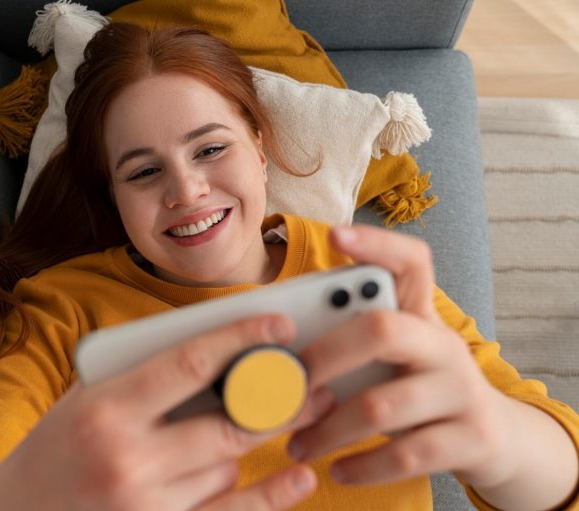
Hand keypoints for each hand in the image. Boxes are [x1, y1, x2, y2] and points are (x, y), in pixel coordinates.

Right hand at [0, 314, 333, 510]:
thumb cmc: (56, 445)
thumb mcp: (89, 395)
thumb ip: (147, 374)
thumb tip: (223, 353)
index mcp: (106, 408)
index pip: (190, 362)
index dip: (242, 337)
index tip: (281, 323)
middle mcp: (128, 458)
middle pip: (230, 421)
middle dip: (280, 397)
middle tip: (315, 378)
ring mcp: (146, 504)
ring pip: (228, 464)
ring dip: (239, 444)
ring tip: (241, 426)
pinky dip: (267, 496)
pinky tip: (299, 477)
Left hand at [287, 225, 515, 487]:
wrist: (491, 437)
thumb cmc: (415, 387)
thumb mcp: (391, 359)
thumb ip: (349, 342)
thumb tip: (271, 345)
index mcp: (421, 315)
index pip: (411, 262)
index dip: (377, 244)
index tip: (336, 234)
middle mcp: (444, 344)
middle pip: (383, 329)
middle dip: (324, 355)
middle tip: (286, 381)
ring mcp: (462, 390)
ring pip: (384, 404)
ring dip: (329, 429)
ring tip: (296, 444)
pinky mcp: (472, 437)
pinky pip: (407, 454)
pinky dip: (364, 466)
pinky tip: (337, 470)